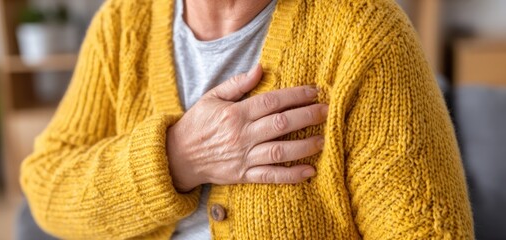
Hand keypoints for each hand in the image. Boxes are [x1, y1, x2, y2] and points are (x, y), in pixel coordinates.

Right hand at [167, 65, 327, 191]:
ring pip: (280, 152)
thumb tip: (260, 68)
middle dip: (307, 116)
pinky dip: (291, 175)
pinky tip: (309, 171)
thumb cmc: (197, 124)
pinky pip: (270, 176)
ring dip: (305, 146)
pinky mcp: (243, 175)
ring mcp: (243, 157)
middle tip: (327, 111)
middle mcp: (241, 135)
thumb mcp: (212, 98)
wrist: (178, 157)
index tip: (314, 91)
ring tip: (323, 139)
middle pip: (281, 124)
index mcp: (235, 114)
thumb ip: (237, 84)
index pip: (271, 102)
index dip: (295, 95)